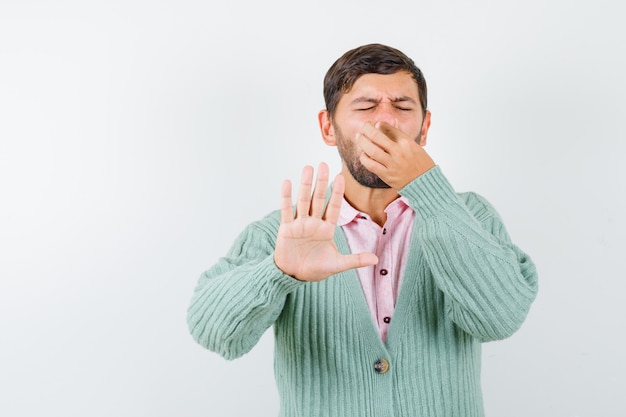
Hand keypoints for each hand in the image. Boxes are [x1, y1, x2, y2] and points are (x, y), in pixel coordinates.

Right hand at [274, 162, 377, 281]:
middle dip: (321, 182)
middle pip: (318, 198)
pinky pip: (286, 210)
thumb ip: (355, 260)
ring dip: (305, 184)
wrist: (293, 275)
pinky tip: (287, 182)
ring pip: (303, 200)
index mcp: (326, 229)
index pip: (333, 207)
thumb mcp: (337, 264)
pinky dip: (286, 197)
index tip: (341, 177)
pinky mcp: (286, 228)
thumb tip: (376, 260)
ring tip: (308, 168)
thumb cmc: (315, 269)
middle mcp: (313, 223)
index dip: (337, 193)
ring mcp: (300, 224)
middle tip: (323, 163)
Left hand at [356, 121, 434, 188]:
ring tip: (359, 138)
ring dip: (362, 142)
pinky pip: (370, 165)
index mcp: (406, 142)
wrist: (425, 181)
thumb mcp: (413, 145)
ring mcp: (392, 164)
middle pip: (376, 136)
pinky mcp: (387, 175)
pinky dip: (364, 158)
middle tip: (364, 127)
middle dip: (367, 129)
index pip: (388, 128)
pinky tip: (363, 155)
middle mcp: (398, 152)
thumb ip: (398, 135)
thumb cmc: (419, 162)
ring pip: (371, 150)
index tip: (374, 124)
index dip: (378, 124)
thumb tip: (380, 124)